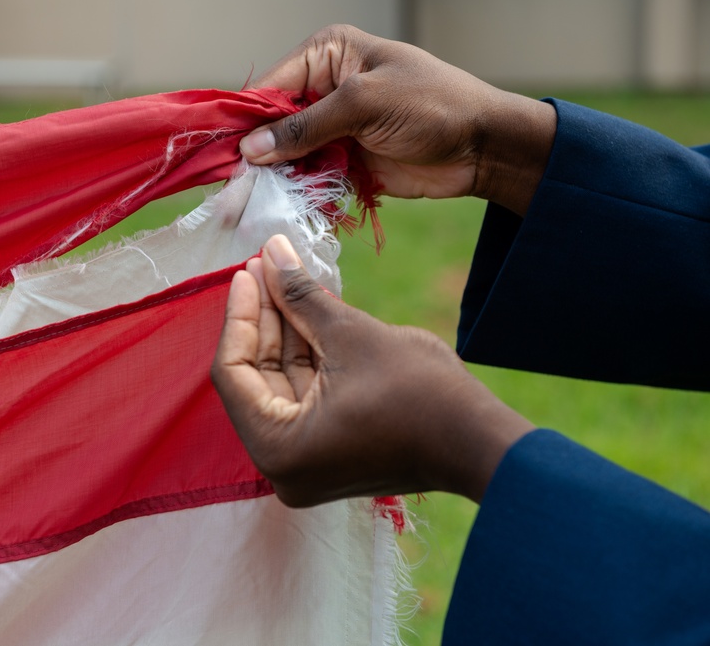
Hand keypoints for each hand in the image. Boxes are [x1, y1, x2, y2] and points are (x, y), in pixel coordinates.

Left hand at [211, 235, 534, 505]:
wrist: (483, 441)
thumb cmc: (420, 392)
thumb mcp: (349, 334)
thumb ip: (300, 295)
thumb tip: (270, 251)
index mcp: (277, 448)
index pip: (233, 373)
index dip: (239, 315)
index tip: (247, 271)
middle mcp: (283, 465)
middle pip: (257, 378)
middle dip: (263, 318)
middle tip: (266, 266)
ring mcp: (308, 462)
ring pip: (283, 383)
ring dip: (286, 331)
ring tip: (285, 276)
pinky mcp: (332, 452)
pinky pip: (306, 396)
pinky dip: (307, 356)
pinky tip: (308, 307)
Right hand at [240, 25, 555, 214]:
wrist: (483, 146)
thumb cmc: (432, 105)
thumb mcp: (364, 104)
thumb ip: (306, 127)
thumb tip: (251, 149)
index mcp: (328, 55)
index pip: (271, 87)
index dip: (244, 122)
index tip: (220, 155)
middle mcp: (324, 89)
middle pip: (273, 126)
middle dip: (253, 158)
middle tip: (228, 193)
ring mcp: (334, 128)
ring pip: (288, 157)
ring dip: (271, 182)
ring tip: (243, 210)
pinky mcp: (345, 162)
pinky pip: (310, 178)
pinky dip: (296, 195)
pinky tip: (275, 213)